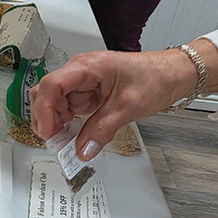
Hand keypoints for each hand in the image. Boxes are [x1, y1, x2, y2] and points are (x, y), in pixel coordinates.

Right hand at [29, 49, 196, 159]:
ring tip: (64, 141)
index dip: (45, 110)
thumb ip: (102, 130)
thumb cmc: (155, 78)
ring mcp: (82, 83)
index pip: (52, 85)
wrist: (173, 74)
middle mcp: (79, 72)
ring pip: (54, 102)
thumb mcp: (128, 107)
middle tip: (53, 140)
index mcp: (86, 67)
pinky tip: (72, 134)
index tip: (48, 132)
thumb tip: (83, 150)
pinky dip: (66, 122)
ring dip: (55, 122)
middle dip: (45, 117)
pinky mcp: (87, 92)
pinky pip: (68, 107)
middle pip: (47, 93)